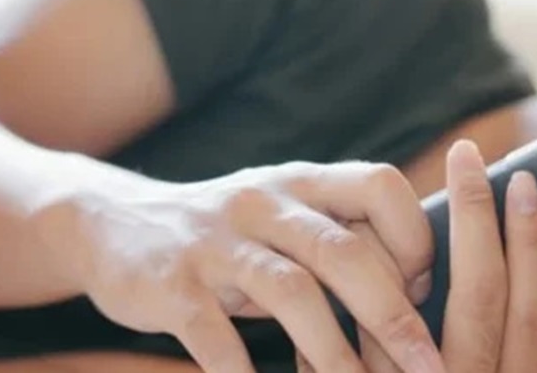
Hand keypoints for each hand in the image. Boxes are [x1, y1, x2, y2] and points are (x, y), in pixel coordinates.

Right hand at [37, 162, 446, 372]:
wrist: (109, 222)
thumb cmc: (229, 234)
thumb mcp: (284, 216)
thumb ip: (341, 237)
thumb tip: (420, 294)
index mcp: (302, 182)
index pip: (381, 186)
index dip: (413, 237)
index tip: (423, 291)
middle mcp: (263, 202)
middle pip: (344, 251)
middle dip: (392, 315)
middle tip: (426, 367)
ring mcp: (215, 242)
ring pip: (290, 293)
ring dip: (333, 354)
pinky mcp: (171, 285)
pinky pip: (216, 336)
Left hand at [316, 141, 536, 372]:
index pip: (533, 311)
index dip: (533, 245)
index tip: (526, 183)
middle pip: (474, 295)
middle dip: (474, 219)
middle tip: (471, 155)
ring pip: (404, 312)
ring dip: (409, 246)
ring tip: (412, 192)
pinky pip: (344, 348)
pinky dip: (354, 299)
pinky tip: (357, 252)